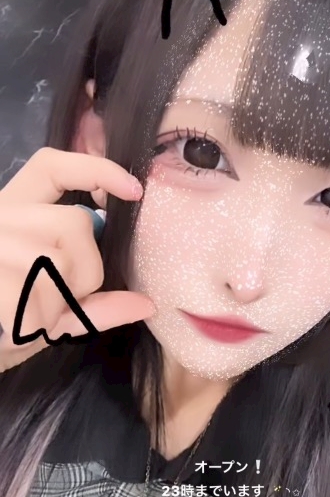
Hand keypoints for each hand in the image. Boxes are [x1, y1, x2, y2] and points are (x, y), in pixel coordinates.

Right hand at [0, 147, 153, 371]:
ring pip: (59, 259)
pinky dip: (35, 323)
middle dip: (85, 272)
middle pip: (75, 223)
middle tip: (57, 304)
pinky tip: (17, 326)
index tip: (134, 191)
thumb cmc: (4, 328)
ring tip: (31, 318)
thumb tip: (147, 305)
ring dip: (57, 304)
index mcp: (15, 213)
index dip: (96, 169)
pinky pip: (34, 295)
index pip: (53, 168)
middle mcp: (1, 217)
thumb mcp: (54, 315)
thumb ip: (97, 306)